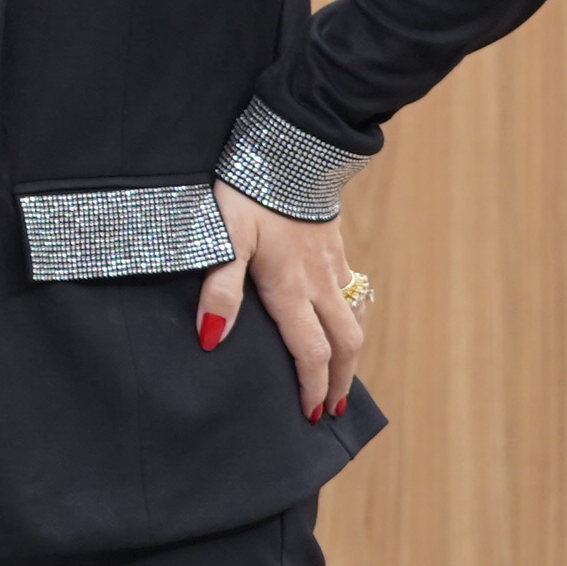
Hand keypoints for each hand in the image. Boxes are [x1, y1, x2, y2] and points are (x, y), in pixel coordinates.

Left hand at [196, 184, 363, 421]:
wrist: (290, 151)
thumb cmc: (248, 195)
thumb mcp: (222, 240)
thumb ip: (219, 290)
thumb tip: (212, 339)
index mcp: (291, 289)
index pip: (310, 352)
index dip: (312, 386)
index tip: (311, 414)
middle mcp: (319, 284)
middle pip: (345, 344)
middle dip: (341, 380)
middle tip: (335, 409)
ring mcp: (333, 265)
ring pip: (354, 320)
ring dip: (352, 353)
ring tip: (344, 375)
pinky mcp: (336, 247)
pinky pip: (355, 293)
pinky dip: (354, 319)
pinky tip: (346, 320)